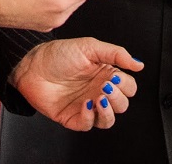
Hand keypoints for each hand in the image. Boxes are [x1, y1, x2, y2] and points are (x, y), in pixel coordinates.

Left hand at [9, 37, 142, 130]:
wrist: (32, 66)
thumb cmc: (58, 54)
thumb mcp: (90, 47)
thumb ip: (116, 53)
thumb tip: (138, 63)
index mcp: (106, 74)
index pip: (129, 87)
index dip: (126, 85)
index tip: (116, 76)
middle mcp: (98, 91)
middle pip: (123, 105)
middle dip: (118, 97)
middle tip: (106, 85)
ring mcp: (87, 105)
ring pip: (109, 119)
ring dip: (108, 111)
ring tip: (99, 97)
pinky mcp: (73, 117)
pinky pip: (89, 125)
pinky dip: (90, 117)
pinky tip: (86, 104)